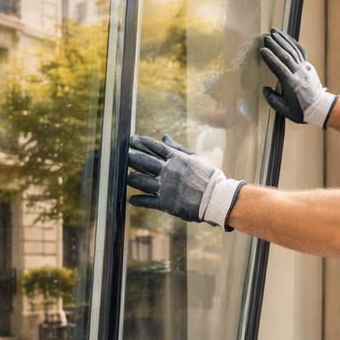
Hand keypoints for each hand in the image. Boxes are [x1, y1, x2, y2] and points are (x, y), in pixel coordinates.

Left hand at [126, 134, 244, 229]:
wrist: (217, 198)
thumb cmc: (209, 176)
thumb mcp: (195, 158)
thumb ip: (177, 148)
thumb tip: (164, 137)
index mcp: (176, 159)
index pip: (155, 148)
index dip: (141, 142)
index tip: (132, 139)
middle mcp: (168, 171)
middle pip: (144, 161)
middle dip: (131, 156)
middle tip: (122, 154)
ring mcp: (165, 188)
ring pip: (141, 181)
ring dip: (131, 178)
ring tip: (125, 176)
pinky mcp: (165, 203)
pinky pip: (147, 201)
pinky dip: (138, 200)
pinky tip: (131, 200)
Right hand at [260, 28, 335, 126]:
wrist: (320, 108)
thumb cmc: (302, 111)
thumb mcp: (285, 110)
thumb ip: (273, 100)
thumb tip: (265, 89)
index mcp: (292, 84)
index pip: (279, 68)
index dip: (271, 58)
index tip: (262, 50)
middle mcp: (299, 73)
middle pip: (286, 56)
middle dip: (275, 45)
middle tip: (266, 37)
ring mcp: (304, 68)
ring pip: (293, 51)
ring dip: (283, 40)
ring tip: (275, 32)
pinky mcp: (308, 66)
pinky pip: (300, 52)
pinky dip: (293, 43)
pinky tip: (287, 38)